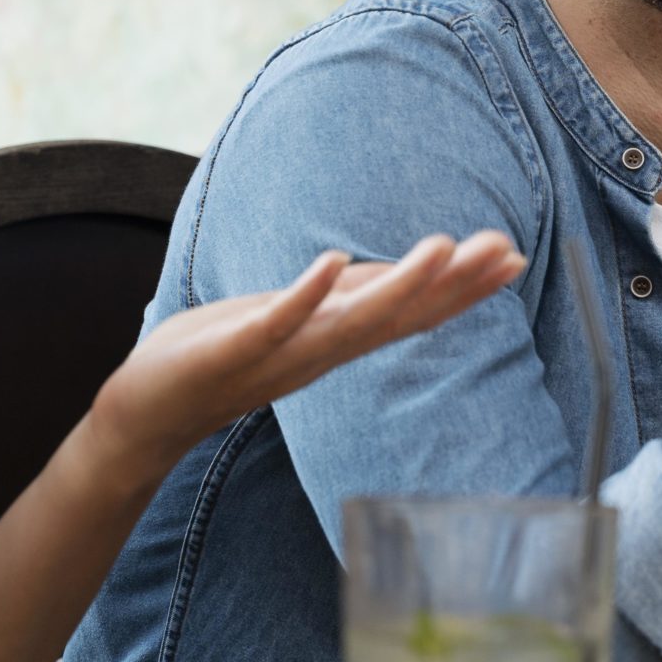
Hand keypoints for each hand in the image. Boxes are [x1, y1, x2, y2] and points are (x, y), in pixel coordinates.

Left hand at [85, 230, 524, 485]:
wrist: (148, 414)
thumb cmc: (223, 356)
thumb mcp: (296, 318)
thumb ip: (345, 298)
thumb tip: (398, 272)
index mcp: (337, 339)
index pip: (412, 311)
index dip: (464, 287)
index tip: (513, 256)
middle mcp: (320, 350)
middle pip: (398, 316)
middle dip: (453, 284)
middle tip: (504, 252)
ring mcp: (281, 351)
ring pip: (351, 320)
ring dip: (398, 286)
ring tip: (442, 248)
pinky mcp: (234, 348)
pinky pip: (276, 321)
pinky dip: (305, 295)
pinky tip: (331, 259)